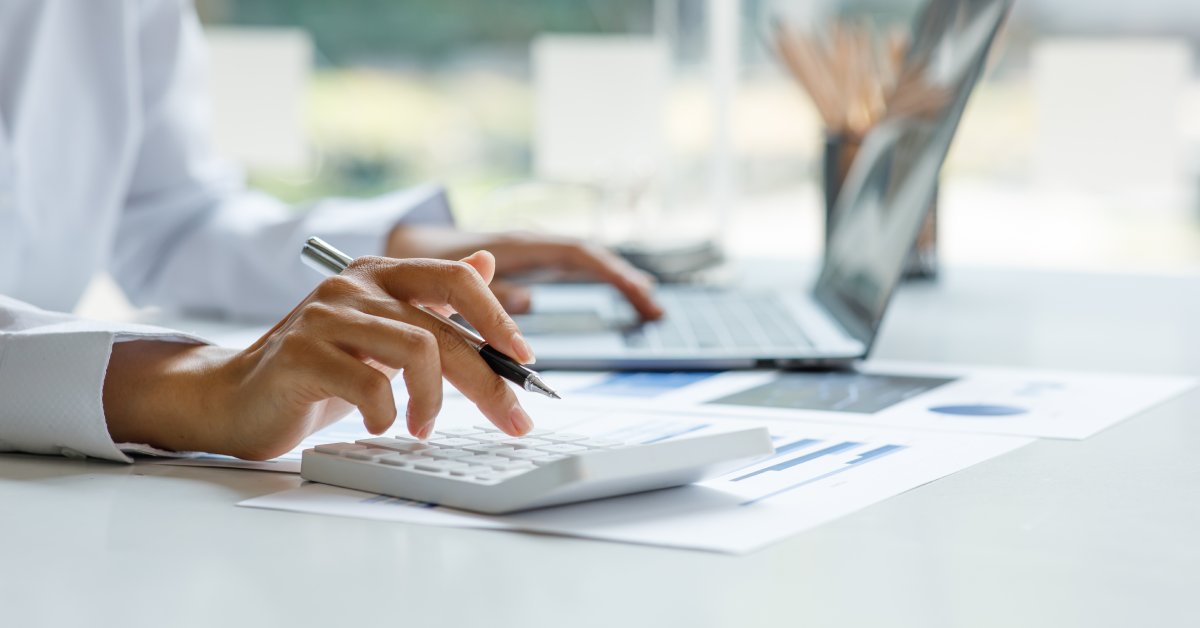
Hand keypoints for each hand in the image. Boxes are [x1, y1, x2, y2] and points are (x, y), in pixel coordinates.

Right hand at [104, 252, 535, 460]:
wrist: (236, 398)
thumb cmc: (318, 370)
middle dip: (488, 381)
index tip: (524, 361)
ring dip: (433, 401)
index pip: (455, 278)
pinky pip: (370, 385)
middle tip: (513, 418)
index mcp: (379, 273)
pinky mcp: (300, 353)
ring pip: (417, 350)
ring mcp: (324, 315)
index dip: (497, 317)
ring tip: (423, 427)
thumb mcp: (384, 332)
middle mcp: (353, 284)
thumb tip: (487, 261)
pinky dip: (386, 414)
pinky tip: (379, 424)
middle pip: (444, 328)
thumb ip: (433, 301)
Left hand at [387, 225, 663, 319]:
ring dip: (617, 279)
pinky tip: (620, 298)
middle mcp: (529, 244)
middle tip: (654, 305)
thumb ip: (485, 290)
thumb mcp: (447, 283)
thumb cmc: (421, 266)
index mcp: (514, 245)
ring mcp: (533, 253)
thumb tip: (529, 302)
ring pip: (584, 261)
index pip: (574, 252)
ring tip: (650, 305)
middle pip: (589, 256)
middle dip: (624, 277)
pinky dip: (600, 281)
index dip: (605, 273)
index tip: (632, 292)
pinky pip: (573, 270)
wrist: (406, 247)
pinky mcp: (531, 265)